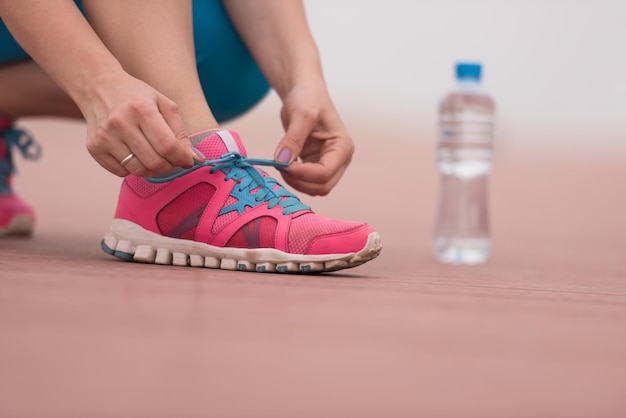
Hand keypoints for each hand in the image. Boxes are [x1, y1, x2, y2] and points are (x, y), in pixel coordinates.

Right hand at [83, 72, 199, 177]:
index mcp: (141, 109)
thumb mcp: (164, 104)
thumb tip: (196, 159)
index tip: (187, 160)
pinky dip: (132, 168)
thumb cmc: (137, 96)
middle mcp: (120, 123)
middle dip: (169, 165)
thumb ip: (181, 132)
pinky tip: (134, 153)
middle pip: (154, 162)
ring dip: (152, 169)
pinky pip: (121, 172)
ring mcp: (105, 137)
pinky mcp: (94, 148)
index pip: (167, 146)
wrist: (98, 87)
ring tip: (154, 156)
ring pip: (138, 171)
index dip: (182, 158)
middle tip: (171, 159)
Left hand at [274, 81, 354, 195]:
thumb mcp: (300, 114)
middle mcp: (340, 159)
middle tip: (279, 165)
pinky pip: (306, 182)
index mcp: (343, 147)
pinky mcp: (316, 165)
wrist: (305, 92)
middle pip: (322, 186)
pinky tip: (283, 164)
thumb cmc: (308, 98)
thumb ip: (292, 139)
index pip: (325, 173)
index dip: (302, 173)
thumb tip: (281, 161)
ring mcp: (329, 164)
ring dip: (295, 182)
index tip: (282, 163)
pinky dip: (293, 178)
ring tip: (280, 163)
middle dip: (299, 181)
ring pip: (314, 188)